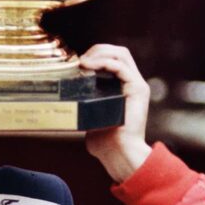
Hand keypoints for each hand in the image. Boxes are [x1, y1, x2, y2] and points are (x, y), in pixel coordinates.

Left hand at [80, 45, 151, 180]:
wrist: (120, 154)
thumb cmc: (106, 142)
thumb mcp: (91, 118)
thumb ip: (85, 108)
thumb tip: (66, 104)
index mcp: (124, 87)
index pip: (113, 59)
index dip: (96, 55)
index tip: (78, 63)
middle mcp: (133, 83)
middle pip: (118, 52)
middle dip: (98, 50)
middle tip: (80, 60)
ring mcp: (137, 85)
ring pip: (121, 55)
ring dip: (100, 54)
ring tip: (83, 62)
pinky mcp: (138, 89)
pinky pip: (121, 67)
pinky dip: (105, 63)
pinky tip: (90, 67)